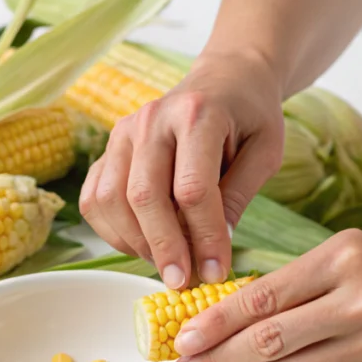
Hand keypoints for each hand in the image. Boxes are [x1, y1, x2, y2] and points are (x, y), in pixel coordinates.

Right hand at [79, 49, 285, 288]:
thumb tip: (212, 250)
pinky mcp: (107, 149)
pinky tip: (143, 245)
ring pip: (112, 200)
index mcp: (197, 114)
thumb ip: (239, 196)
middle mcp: (152, 120)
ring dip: (136, 243)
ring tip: (167, 264)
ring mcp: (122, 133)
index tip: (216, 272)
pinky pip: (95, 199)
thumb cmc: (250, 116)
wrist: (225, 79)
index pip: (193, 188)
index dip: (203, 237)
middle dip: (164, 248)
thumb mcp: (266, 151)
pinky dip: (113, 231)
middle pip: (144, 196)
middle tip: (183, 282)